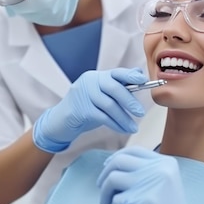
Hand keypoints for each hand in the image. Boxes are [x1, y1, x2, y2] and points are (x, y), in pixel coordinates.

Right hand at [32, 68, 147, 152]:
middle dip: (129, 101)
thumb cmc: (85, 109)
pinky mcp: (80, 110)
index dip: (131, 76)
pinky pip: (102, 117)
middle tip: (140, 113)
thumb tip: (139, 76)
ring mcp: (83, 94)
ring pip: (109, 105)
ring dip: (124, 118)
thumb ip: (118, 87)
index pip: (116, 73)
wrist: (60, 122)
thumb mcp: (101, 96)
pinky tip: (122, 130)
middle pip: (114, 88)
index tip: (143, 81)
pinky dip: (115, 124)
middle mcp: (89, 81)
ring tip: (133, 128)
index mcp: (96, 76)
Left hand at [97, 147, 203, 203]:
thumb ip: (143, 172)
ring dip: (107, 195)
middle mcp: (160, 169)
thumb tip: (109, 163)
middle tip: (102, 191)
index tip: (107, 168)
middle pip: (119, 161)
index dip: (115, 157)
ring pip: (112, 179)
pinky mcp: (141, 201)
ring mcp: (151, 184)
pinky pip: (115, 202)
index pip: (134, 150)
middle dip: (104, 175)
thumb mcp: (161, 186)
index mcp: (167, 163)